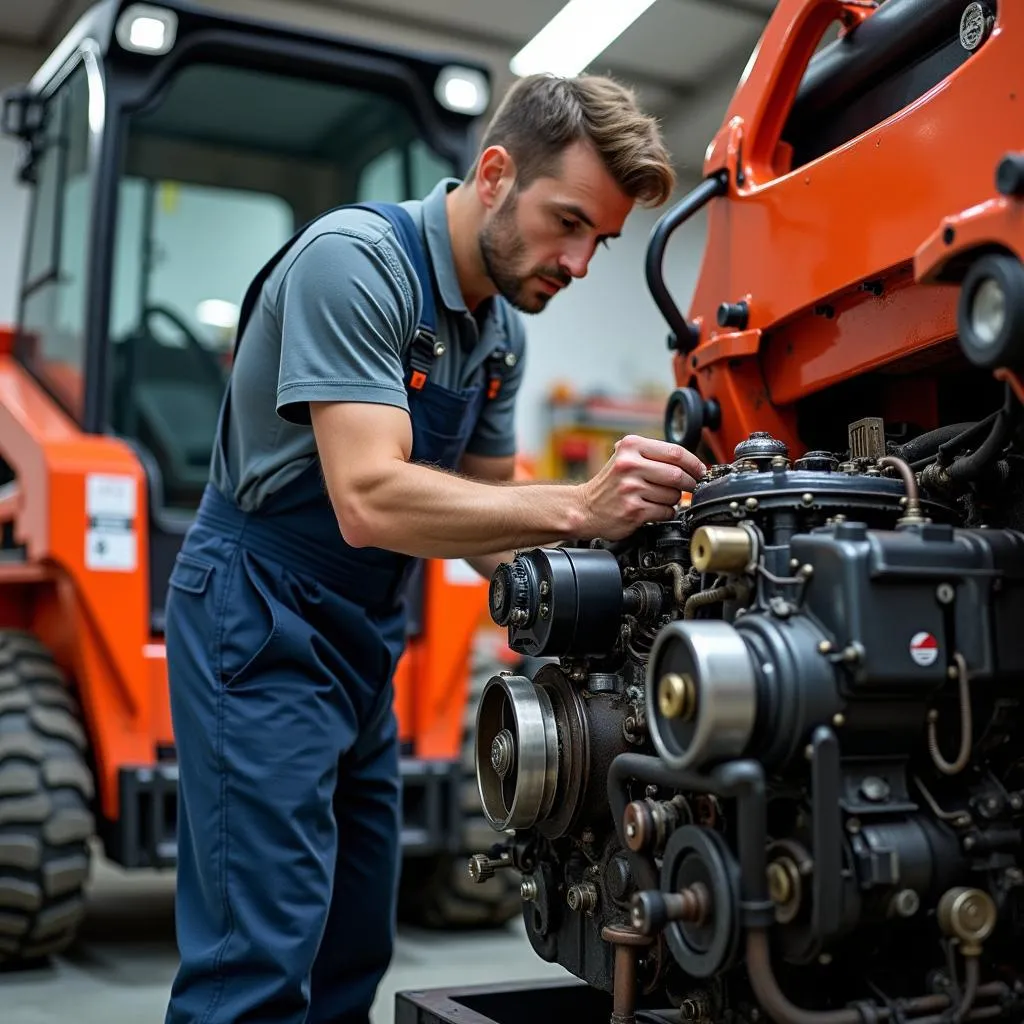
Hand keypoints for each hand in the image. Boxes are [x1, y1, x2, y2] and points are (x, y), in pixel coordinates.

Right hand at [577, 435, 704, 540]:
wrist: (585, 508)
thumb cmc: (610, 484)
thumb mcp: (626, 457)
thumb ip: (653, 455)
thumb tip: (692, 464)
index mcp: (630, 446)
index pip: (675, 452)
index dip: (694, 463)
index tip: (700, 471)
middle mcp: (629, 465)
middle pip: (677, 474)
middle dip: (689, 483)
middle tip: (690, 487)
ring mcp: (631, 488)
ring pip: (673, 495)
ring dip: (674, 500)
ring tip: (660, 498)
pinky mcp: (633, 510)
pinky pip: (665, 511)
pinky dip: (666, 512)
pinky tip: (654, 509)